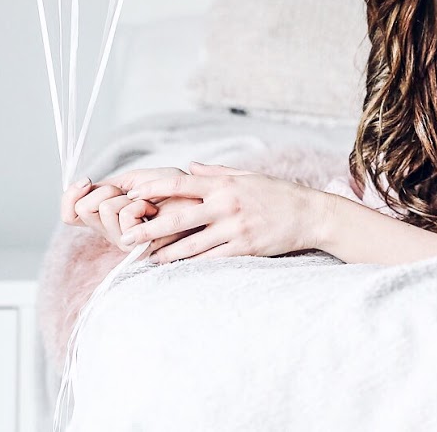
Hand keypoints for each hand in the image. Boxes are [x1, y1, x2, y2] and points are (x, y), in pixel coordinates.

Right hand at [60, 167, 187, 245]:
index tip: (86, 181)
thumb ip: (106, 186)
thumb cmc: (172, 190)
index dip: (70, 196)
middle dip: (108, 190)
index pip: (70, 215)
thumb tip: (82, 184)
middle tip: (133, 195)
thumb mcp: (133, 181)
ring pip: (103, 209)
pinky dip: (140, 203)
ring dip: (128, 197)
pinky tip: (154, 210)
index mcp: (106, 218)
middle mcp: (110, 232)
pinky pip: (124, 215)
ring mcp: (123, 241)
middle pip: (84, 209)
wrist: (198, 197)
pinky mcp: (138, 246)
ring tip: (148, 204)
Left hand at [120, 162, 328, 261]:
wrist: (310, 215)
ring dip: (166, 253)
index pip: (181, 184)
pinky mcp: (245, 249)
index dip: (153, 190)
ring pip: (192, 244)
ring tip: (146, 259)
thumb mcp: (247, 176)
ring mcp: (235, 229)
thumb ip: (215, 173)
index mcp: (225, 185)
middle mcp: (226, 206)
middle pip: (178, 218)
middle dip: (149, 228)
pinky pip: (211, 259)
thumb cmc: (278, 194)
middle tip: (126, 237)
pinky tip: (177, 268)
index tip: (132, 195)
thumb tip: (188, 166)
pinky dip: (191, 265)